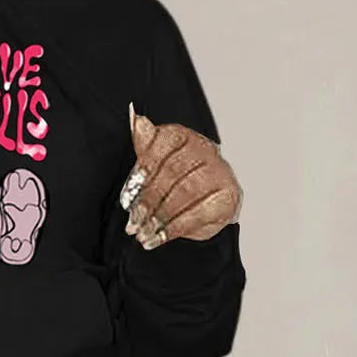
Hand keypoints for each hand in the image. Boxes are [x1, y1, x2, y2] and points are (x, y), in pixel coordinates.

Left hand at [121, 104, 241, 249]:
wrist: (209, 205)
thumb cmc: (178, 183)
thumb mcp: (156, 164)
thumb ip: (145, 144)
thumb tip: (136, 119)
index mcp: (184, 137)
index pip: (163, 146)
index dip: (144, 170)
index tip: (128, 194)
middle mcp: (205, 150)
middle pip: (172, 173)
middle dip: (148, 201)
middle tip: (132, 222)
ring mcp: (219, 173)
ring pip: (185, 194)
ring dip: (159, 217)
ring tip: (142, 233)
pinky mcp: (227, 197)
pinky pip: (199, 213)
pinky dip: (175, 228)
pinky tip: (159, 237)